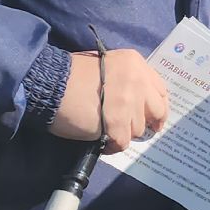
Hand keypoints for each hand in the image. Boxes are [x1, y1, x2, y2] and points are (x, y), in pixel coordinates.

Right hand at [49, 49, 168, 153]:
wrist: (49, 84)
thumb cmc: (72, 74)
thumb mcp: (107, 65)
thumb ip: (127, 80)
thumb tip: (138, 102)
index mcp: (135, 63)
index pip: (160, 90)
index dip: (155, 106)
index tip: (150, 116)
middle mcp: (138, 80)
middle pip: (157, 110)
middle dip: (146, 122)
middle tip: (131, 129)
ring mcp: (129, 102)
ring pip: (138, 129)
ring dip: (123, 133)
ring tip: (106, 130)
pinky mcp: (116, 123)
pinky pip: (123, 143)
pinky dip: (112, 146)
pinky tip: (102, 142)